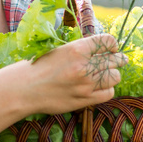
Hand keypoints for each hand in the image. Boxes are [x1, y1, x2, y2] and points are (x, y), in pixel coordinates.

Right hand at [13, 34, 127, 115]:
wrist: (24, 89)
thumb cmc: (39, 66)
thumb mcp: (60, 50)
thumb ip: (81, 49)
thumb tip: (102, 48)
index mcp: (77, 49)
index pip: (108, 42)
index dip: (112, 44)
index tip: (111, 48)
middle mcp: (84, 66)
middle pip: (115, 60)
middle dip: (117, 59)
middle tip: (117, 60)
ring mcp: (86, 85)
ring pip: (115, 77)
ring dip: (112, 74)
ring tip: (105, 74)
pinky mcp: (85, 100)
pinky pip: (108, 93)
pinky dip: (107, 89)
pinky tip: (100, 86)